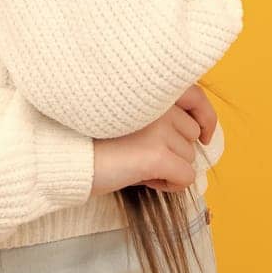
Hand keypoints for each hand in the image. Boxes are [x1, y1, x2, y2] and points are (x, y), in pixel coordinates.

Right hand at [89, 84, 220, 196]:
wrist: (66, 155)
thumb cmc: (89, 138)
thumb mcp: (126, 115)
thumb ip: (156, 116)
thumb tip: (189, 141)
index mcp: (150, 88)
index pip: (196, 95)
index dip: (206, 118)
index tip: (204, 136)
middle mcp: (158, 102)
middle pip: (192, 133)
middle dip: (175, 150)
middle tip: (145, 158)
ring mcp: (159, 128)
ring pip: (189, 157)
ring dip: (169, 168)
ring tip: (138, 167)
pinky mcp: (157, 154)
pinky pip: (185, 177)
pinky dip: (171, 184)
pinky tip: (146, 180)